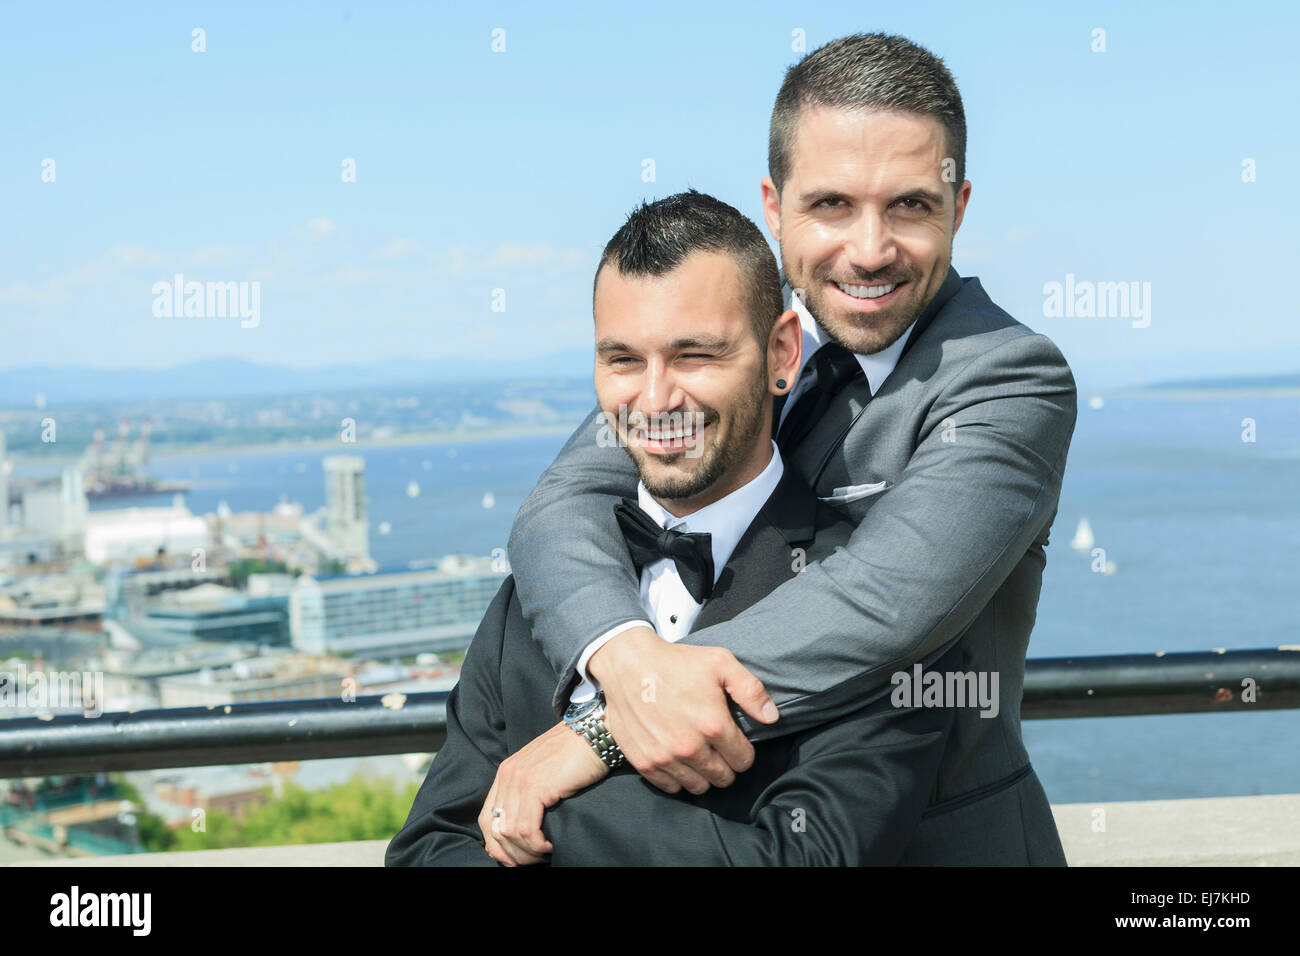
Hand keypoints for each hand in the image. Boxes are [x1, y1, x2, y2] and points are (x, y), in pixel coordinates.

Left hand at [478, 722, 608, 866]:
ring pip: (511, 833)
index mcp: (507, 772)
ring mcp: (519, 780)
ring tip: (545, 853)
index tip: (515, 859)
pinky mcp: (535, 786)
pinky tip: (551, 845)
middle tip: (532, 861)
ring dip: (528, 852)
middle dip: (512, 854)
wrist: (595, 730)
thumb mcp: (544, 770)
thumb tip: (525, 826)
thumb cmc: (577, 752)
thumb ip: (529, 790)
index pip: (487, 819)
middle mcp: (507, 775)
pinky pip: (527, 829)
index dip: (497, 845)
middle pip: (494, 830)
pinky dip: (538, 845)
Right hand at [587, 626, 778, 794]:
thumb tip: (772, 717)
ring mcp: (665, 757)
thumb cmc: (676, 661)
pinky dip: (677, 778)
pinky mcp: (644, 762)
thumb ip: (751, 690)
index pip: (744, 760)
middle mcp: (690, 748)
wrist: (629, 663)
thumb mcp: (720, 663)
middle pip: (723, 778)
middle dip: (725, 765)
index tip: (734, 740)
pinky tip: (677, 759)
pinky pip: (670, 787)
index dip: (743, 751)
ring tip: (698, 754)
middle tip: (717, 747)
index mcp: (713, 725)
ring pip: (698, 787)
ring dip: (702, 774)